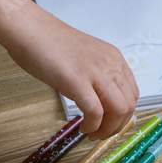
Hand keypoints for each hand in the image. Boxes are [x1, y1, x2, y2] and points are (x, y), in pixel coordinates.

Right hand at [0, 0, 138, 139]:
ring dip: (107, 129)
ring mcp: (96, 72)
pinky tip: (83, 127)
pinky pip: (95, 112)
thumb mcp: (85, 59)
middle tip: (101, 134)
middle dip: (117, 126)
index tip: (110, 123)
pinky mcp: (78, 81)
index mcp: (114, 59)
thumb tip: (99, 100)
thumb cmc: (48, 43)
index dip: (124, 114)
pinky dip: (92, 126)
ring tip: (92, 133)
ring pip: (118, 110)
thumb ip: (97, 76)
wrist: (28, 29)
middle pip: (128, 105)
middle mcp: (111, 64)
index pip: (132, 93)